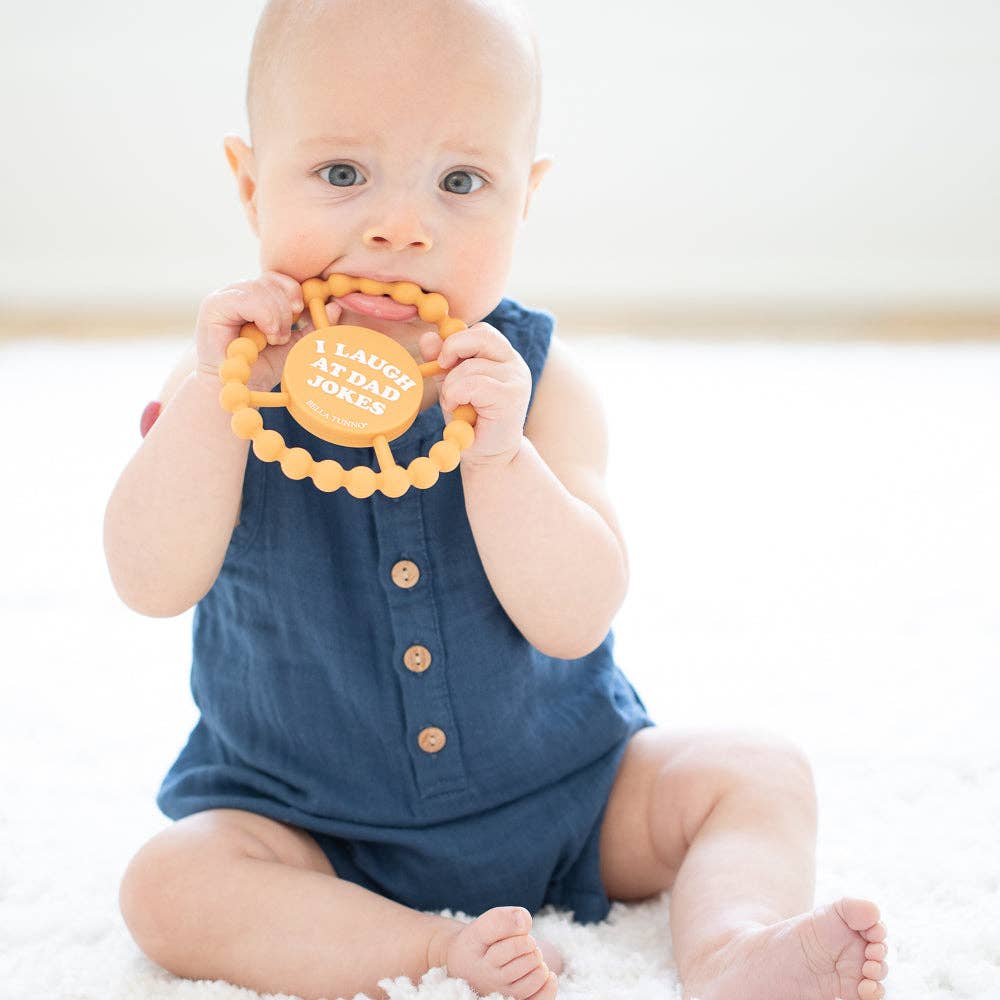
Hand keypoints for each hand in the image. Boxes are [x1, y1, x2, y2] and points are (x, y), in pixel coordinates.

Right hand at [196, 271, 342, 390]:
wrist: (237, 392)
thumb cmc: (262, 368)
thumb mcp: (293, 345)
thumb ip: (311, 326)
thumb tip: (335, 306)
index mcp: (258, 296)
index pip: (280, 278)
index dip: (295, 292)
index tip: (301, 313)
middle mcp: (240, 291)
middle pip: (273, 280)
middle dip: (287, 308)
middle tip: (284, 336)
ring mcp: (226, 296)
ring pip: (262, 287)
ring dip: (277, 316)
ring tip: (274, 339)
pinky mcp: (214, 305)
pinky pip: (247, 297)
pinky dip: (264, 316)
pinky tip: (266, 334)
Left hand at [418, 322, 531, 467]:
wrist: (489, 456)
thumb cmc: (471, 421)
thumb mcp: (452, 385)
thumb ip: (442, 361)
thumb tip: (428, 337)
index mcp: (502, 357)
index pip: (481, 332)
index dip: (456, 341)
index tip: (442, 361)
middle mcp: (514, 363)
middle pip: (481, 336)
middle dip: (453, 349)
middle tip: (441, 369)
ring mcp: (516, 379)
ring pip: (470, 366)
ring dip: (452, 386)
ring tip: (456, 404)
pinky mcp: (511, 396)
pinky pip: (473, 384)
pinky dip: (457, 395)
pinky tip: (460, 409)